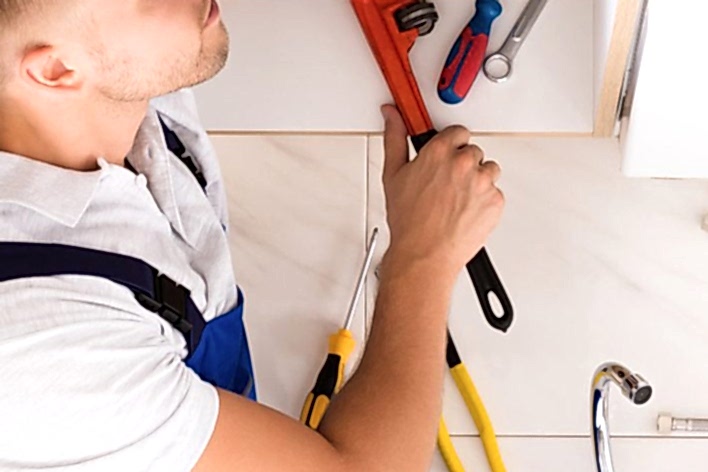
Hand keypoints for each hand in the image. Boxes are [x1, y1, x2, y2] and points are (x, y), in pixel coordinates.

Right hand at [380, 105, 504, 276]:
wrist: (425, 254)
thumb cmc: (409, 222)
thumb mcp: (393, 175)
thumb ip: (395, 138)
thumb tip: (393, 116)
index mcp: (439, 152)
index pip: (457, 132)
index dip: (450, 145)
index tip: (445, 155)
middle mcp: (463, 162)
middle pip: (472, 151)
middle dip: (461, 165)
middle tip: (445, 185)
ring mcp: (482, 182)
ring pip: (487, 170)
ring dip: (475, 181)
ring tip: (455, 200)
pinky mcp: (496, 200)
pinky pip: (495, 192)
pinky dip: (484, 201)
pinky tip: (464, 211)